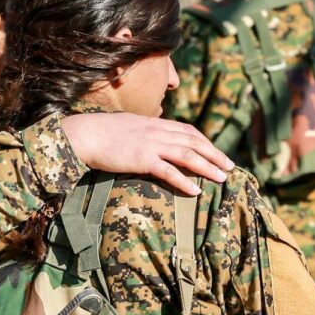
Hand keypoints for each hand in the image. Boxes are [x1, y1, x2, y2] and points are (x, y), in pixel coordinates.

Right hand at [63, 113, 234, 194]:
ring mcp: (151, 144)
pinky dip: (185, 181)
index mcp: (155, 123)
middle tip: (230, 166)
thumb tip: (151, 141)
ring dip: (208, 167)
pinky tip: (196, 191)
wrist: (85, 134)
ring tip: (222, 178)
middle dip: (215, 154)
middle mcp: (157, 131)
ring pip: (188, 155)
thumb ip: (144, 133)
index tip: (217, 152)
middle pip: (194, 141)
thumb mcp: (128, 126)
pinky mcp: (142, 159)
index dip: (206, 141)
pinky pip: (169, 171)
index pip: (188, 130)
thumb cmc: (102, 133)